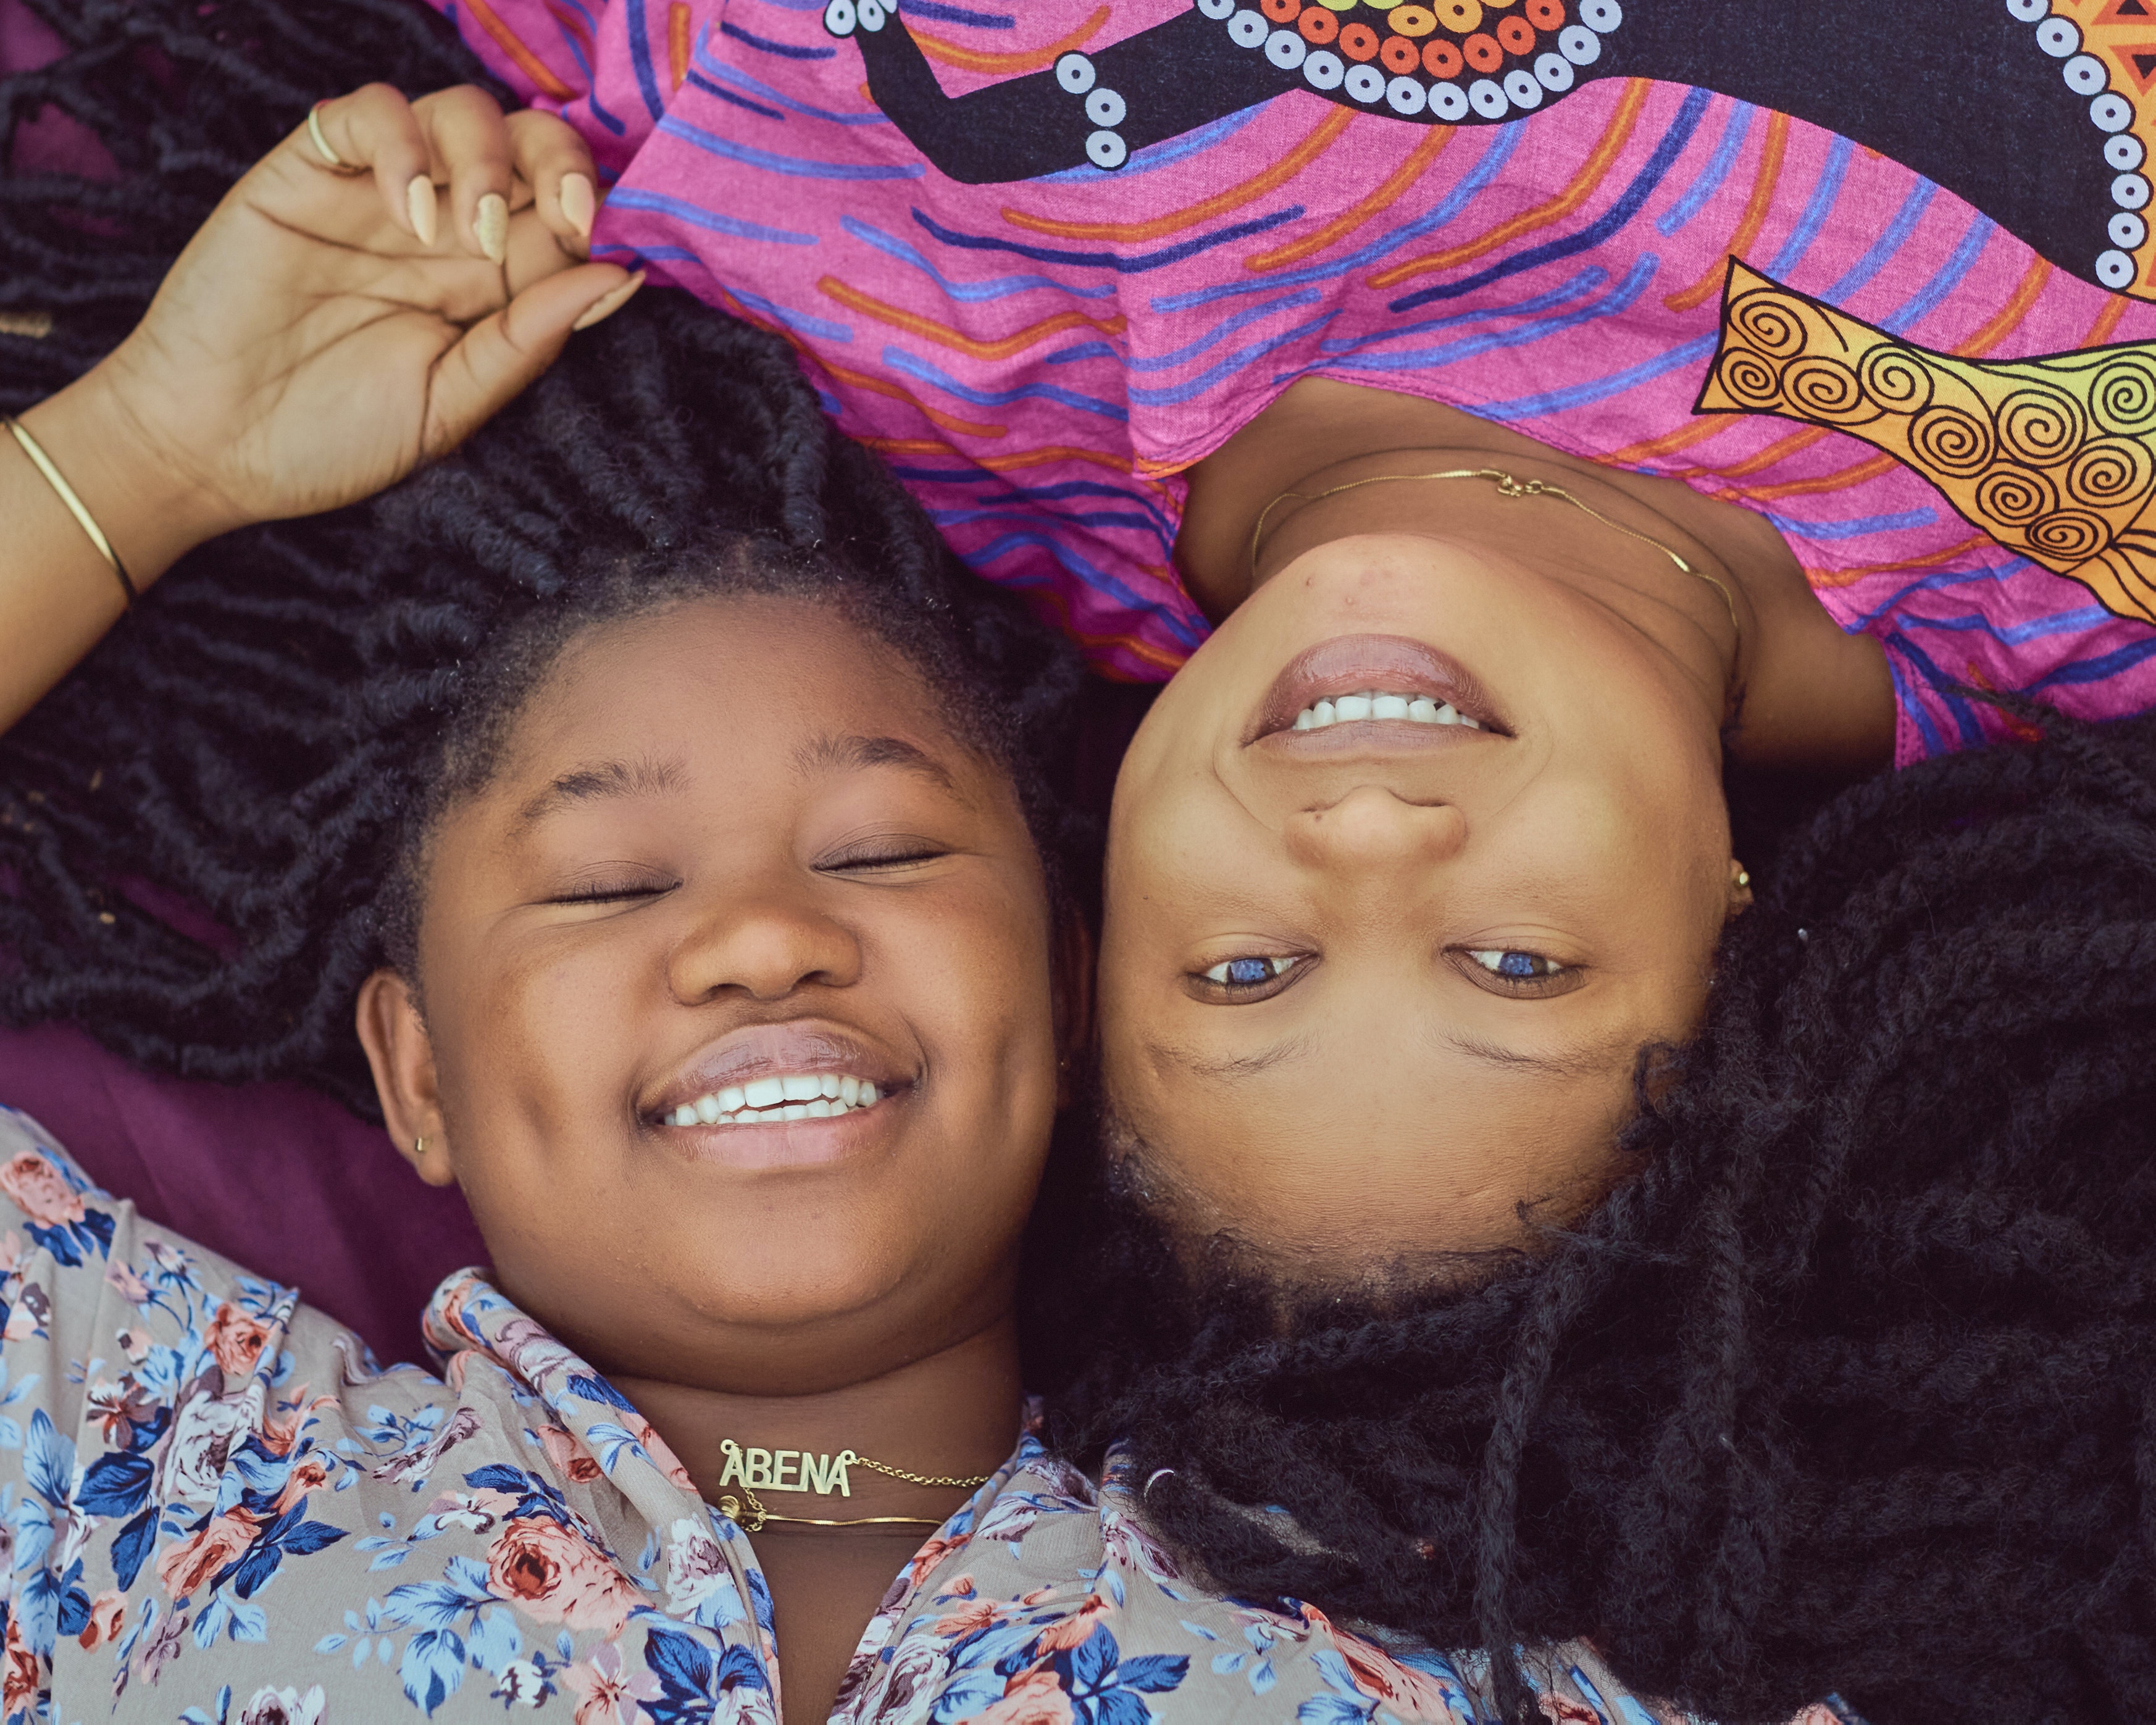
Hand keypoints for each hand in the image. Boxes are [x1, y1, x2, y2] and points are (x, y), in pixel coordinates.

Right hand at [65, 84, 637, 554]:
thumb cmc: (332, 439)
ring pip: (461, 113)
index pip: (569, 215)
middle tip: (564, 216)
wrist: (212, 447)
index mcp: (493, 285)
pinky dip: (404, 145)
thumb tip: (619, 275)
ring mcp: (381, 196)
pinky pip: (369, 113)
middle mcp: (448, 229)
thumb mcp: (450, 406)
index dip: (596, 215)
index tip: (600, 246)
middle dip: (563, 162)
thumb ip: (528, 341)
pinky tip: (410, 212)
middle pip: (531, 144)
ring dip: (487, 158)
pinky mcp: (310, 171)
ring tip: (467, 232)